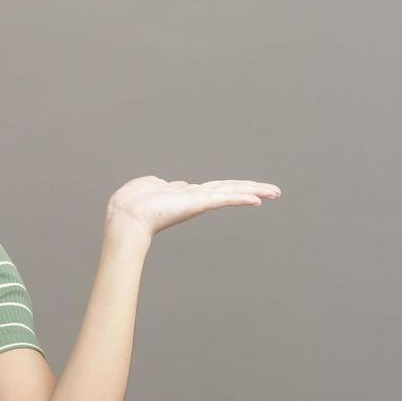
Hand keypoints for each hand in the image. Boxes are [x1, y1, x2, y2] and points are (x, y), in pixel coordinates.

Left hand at [106, 177, 281, 239]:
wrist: (125, 216)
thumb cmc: (130, 203)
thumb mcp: (148, 186)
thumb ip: (162, 184)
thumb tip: (171, 184)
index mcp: (185, 194)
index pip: (215, 189)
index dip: (234, 188)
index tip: (250, 191)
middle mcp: (196, 198)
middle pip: (230, 190)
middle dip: (253, 189)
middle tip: (276, 192)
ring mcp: (197, 201)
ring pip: (231, 192)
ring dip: (254, 191)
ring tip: (275, 192)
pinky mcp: (196, 203)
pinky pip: (222, 199)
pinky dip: (239, 198)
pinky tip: (256, 199)